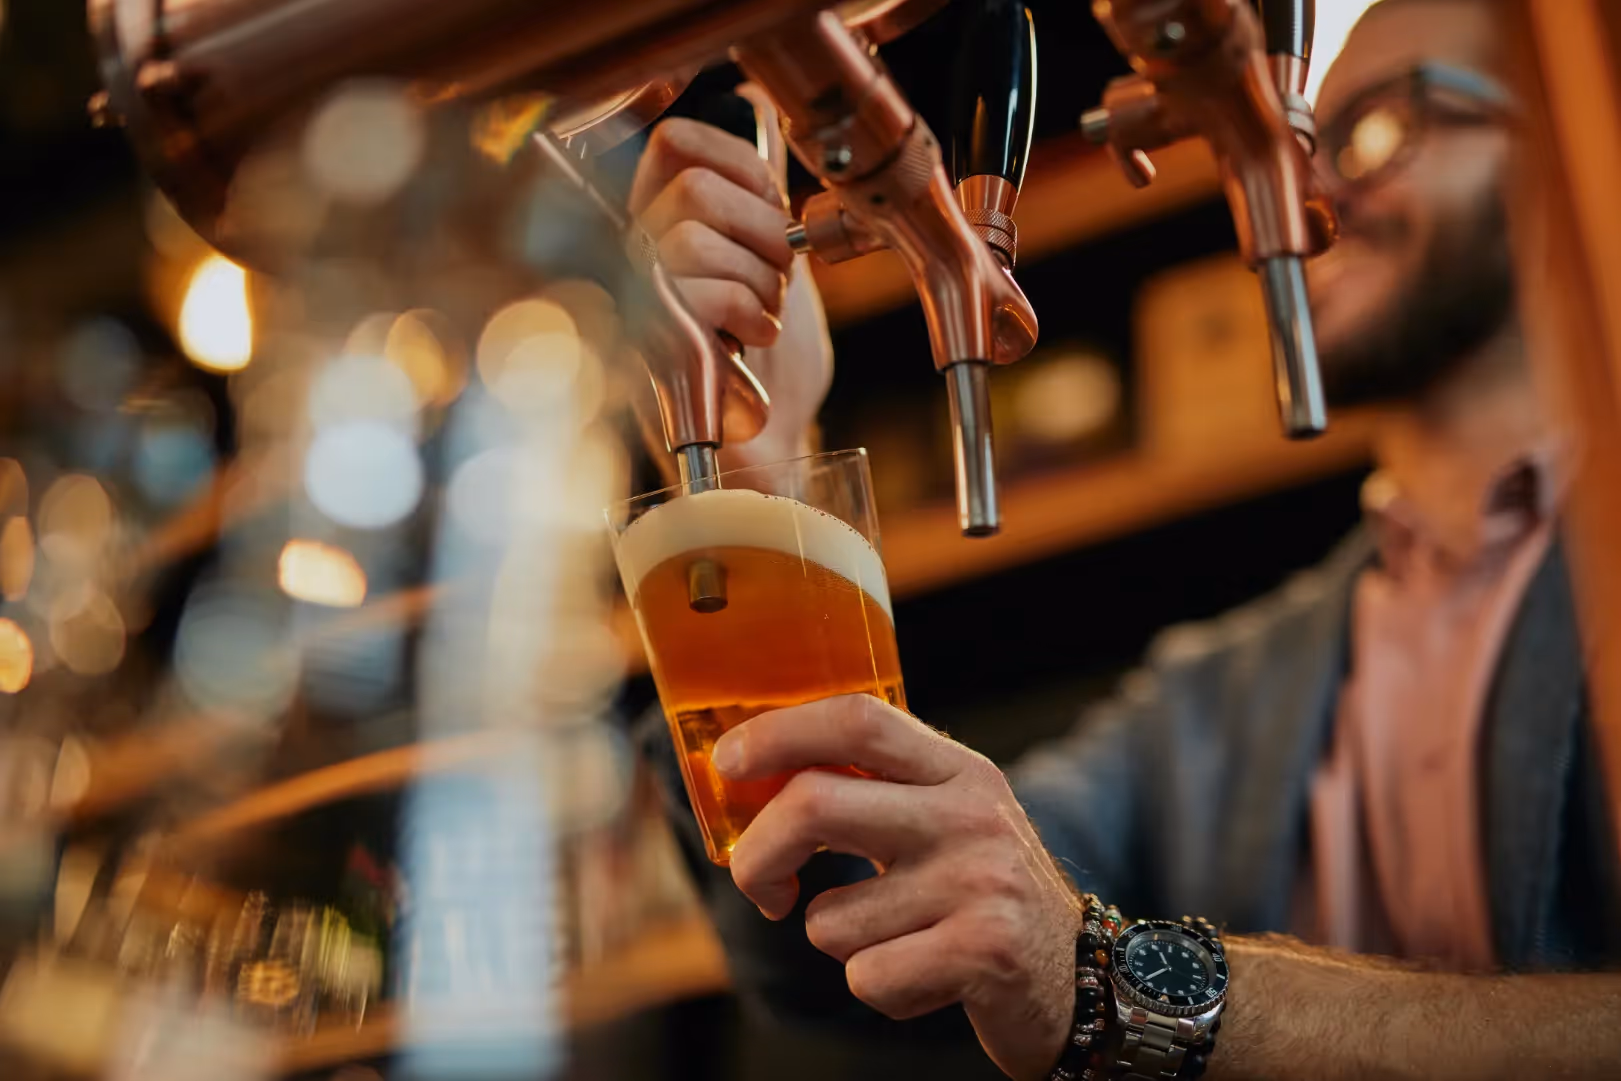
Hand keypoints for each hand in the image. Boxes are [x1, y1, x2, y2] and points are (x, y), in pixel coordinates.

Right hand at [628, 97, 834, 468]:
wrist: (771, 446)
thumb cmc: (770, 366)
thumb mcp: (773, 262)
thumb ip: (757, 200)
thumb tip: (759, 122)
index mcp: (659, 221)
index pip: (676, 142)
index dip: (738, 163)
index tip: (773, 209)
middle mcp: (631, 253)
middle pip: (690, 185)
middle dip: (760, 229)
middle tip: (778, 279)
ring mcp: (632, 299)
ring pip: (691, 234)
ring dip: (756, 278)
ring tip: (765, 316)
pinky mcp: (646, 345)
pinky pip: (693, 290)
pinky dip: (746, 310)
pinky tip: (754, 336)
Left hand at [712, 695, 1083, 1080]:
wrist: (1081, 978)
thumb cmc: (983, 895)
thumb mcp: (945, 819)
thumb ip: (873, 790)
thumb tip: (753, 778)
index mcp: (957, 770)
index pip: (857, 720)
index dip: (778, 733)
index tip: (728, 763)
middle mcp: (970, 814)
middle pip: (814, 804)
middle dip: (758, 854)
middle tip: (761, 886)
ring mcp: (979, 881)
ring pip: (830, 917)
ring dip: (841, 943)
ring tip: (900, 939)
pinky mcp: (984, 951)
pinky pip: (867, 976)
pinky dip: (879, 988)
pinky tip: (925, 977)